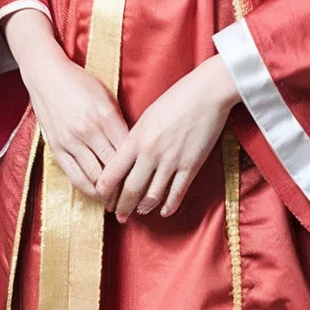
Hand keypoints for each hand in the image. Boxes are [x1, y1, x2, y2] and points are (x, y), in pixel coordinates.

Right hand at [3, 7, 128, 200]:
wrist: (46, 75)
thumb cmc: (80, 83)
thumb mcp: (106, 97)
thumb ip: (119, 123)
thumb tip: (134, 149)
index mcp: (105, 115)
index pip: (128, 152)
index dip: (139, 170)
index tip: (148, 181)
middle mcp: (88, 130)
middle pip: (113, 169)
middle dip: (126, 188)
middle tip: (137, 198)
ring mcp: (70, 141)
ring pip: (95, 178)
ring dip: (108, 193)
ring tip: (119, 200)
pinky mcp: (56, 148)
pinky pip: (75, 177)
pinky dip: (89, 189)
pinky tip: (98, 194)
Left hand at [96, 55, 238, 221]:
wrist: (205, 93)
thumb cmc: (174, 100)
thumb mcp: (146, 117)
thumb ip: (134, 139)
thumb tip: (125, 158)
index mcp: (135, 139)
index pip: (112, 173)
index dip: (105, 191)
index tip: (103, 198)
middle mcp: (150, 153)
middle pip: (130, 190)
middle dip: (122, 207)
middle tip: (119, 216)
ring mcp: (171, 161)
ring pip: (152, 195)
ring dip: (144, 208)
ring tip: (139, 212)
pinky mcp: (191, 165)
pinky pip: (177, 193)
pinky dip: (169, 206)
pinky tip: (164, 211)